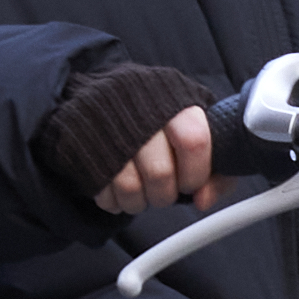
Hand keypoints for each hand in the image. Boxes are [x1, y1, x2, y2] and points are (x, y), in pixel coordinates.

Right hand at [93, 103, 216, 220]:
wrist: (102, 97)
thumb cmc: (157, 115)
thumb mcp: (193, 124)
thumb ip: (213, 160)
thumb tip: (204, 198)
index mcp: (174, 101)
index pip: (193, 142)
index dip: (196, 173)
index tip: (192, 182)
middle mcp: (140, 111)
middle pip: (160, 173)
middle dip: (166, 194)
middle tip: (165, 190)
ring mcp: (108, 129)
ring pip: (131, 187)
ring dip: (140, 201)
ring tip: (142, 190)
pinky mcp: (85, 149)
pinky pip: (105, 193)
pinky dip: (116, 201)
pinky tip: (120, 188)